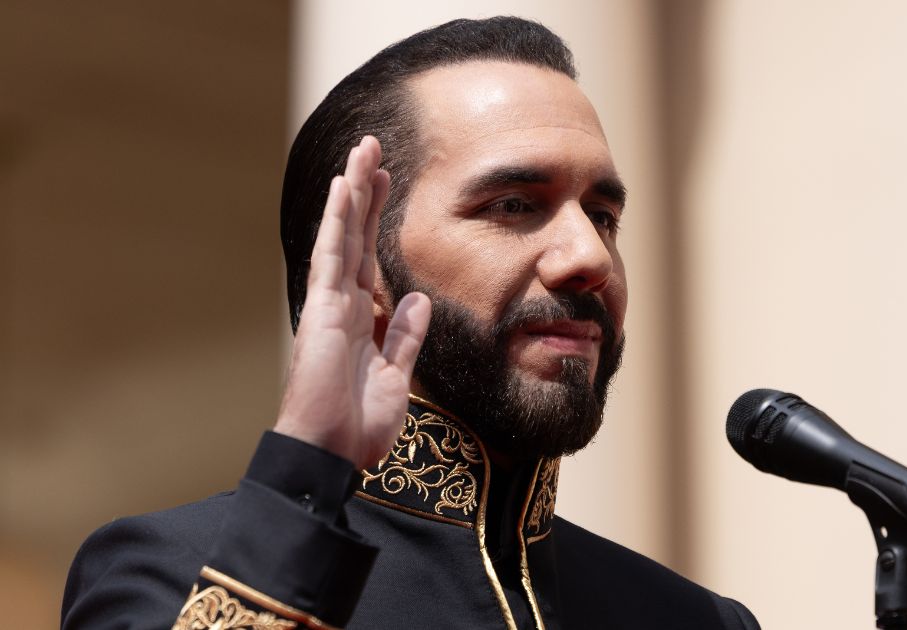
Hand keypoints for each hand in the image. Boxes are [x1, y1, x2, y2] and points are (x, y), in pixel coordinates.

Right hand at [274, 136, 429, 469]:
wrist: (331, 454)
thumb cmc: (356, 427)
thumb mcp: (395, 377)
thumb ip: (403, 337)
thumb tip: (417, 300)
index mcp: (360, 321)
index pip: (370, 258)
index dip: (377, 220)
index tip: (388, 184)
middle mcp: (342, 305)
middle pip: (355, 236)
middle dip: (365, 193)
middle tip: (374, 150)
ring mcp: (330, 305)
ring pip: (342, 235)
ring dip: (352, 192)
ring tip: (362, 152)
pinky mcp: (322, 310)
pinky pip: (332, 256)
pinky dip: (337, 220)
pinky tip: (342, 187)